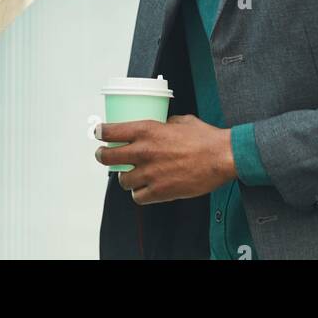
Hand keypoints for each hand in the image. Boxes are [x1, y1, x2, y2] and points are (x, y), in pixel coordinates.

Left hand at [94, 114, 235, 202]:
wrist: (220, 158)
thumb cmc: (204, 138)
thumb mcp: (181, 121)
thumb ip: (165, 123)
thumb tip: (161, 125)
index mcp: (147, 130)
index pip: (112, 131)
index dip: (100, 132)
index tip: (97, 132)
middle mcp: (144, 151)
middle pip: (107, 157)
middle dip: (102, 156)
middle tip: (103, 155)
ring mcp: (150, 173)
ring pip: (122, 180)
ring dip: (124, 177)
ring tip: (130, 174)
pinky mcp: (159, 192)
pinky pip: (138, 197)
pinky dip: (139, 193)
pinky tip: (144, 188)